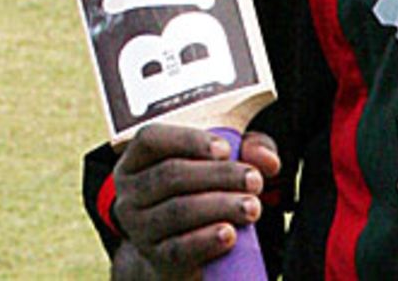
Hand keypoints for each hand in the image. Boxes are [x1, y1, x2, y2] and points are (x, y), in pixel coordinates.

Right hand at [111, 124, 279, 278]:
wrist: (182, 250)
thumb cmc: (203, 190)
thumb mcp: (224, 162)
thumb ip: (248, 149)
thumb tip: (267, 159)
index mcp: (139, 159)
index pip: (151, 138)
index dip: (189, 140)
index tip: (226, 149)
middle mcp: (131, 193)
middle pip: (171, 175)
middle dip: (219, 175)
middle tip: (254, 180)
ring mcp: (139, 228)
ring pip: (177, 211)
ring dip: (221, 206)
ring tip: (252, 207)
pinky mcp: (155, 259)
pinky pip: (178, 248)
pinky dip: (207, 240)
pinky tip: (230, 234)